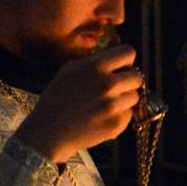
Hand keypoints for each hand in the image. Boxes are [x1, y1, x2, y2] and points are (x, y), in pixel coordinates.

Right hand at [13, 45, 142, 162]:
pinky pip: (129, 114)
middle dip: (128, 81)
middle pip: (137, 77)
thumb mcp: (69, 70)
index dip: (126, 60)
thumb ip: (93, 61)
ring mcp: (113, 106)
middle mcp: (107, 84)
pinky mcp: (117, 124)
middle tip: (116, 89)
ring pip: (135, 96)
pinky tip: (103, 117)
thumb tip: (115, 56)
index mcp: (95, 67)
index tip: (121, 68)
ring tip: (106, 104)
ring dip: (125, 99)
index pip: (128, 52)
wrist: (48, 132)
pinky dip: (120, 115)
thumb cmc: (56, 99)